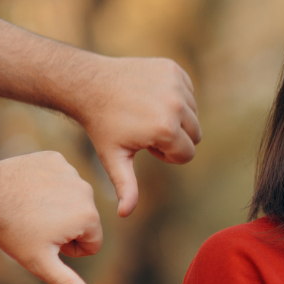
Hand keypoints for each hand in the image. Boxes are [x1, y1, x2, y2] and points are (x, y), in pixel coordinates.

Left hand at [0, 152, 101, 283]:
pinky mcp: (56, 159)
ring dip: (57, 206)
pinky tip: (29, 190)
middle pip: (85, 220)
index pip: (92, 243)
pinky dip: (47, 184)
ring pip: (73, 199)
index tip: (45, 241)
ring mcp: (72, 172)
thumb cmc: (12, 232)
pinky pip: (60, 178)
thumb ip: (67, 283)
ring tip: (31, 208)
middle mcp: (87, 192)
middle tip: (36, 225)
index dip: (68, 249)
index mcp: (89, 217)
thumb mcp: (40, 262)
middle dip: (66, 226)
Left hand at [74, 56, 200, 217]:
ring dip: (176, 117)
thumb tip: (125, 214)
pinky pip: (187, 92)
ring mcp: (175, 84)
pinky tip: (150, 97)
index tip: (145, 146)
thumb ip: (126, 187)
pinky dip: (175, 97)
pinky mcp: (173, 69)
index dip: (166, 155)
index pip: (187, 154)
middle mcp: (175, 105)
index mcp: (165, 129)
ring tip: (147, 114)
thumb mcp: (114, 158)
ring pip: (193, 113)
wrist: (89, 84)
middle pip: (195, 135)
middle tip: (145, 130)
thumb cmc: (102, 126)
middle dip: (175, 137)